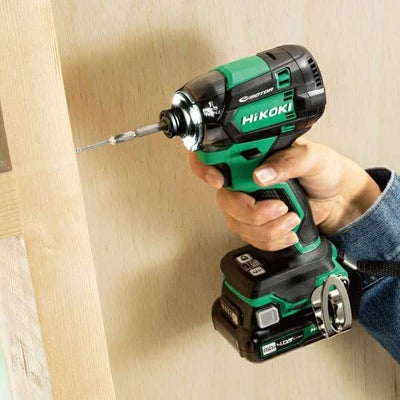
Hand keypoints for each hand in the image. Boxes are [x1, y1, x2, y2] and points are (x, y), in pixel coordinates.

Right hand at [189, 138, 380, 250]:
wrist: (336, 198)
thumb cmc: (324, 171)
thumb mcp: (312, 158)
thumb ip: (288, 161)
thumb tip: (260, 173)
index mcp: (253, 155)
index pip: (214, 156)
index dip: (204, 168)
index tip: (219, 181)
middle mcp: (244, 179)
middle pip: (224, 200)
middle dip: (250, 212)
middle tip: (278, 208)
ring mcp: (248, 203)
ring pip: (237, 223)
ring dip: (266, 228)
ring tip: (290, 218)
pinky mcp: (256, 223)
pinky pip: (251, 238)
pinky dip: (271, 239)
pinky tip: (287, 230)